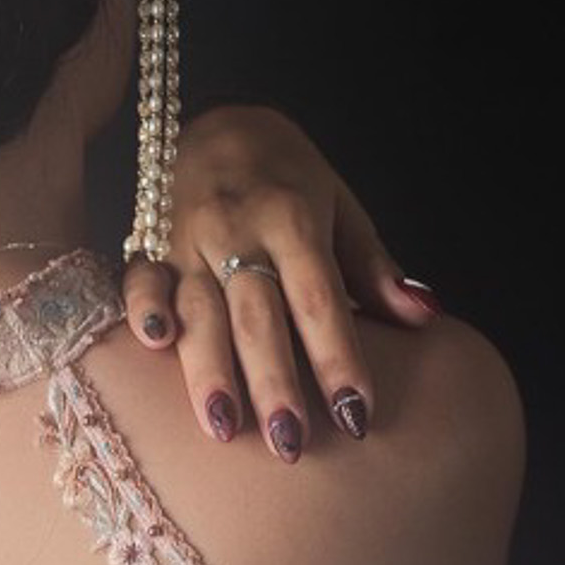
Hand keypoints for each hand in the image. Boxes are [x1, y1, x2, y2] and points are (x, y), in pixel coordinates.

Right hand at [121, 105, 443, 458]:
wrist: (216, 118)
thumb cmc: (287, 175)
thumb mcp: (339, 205)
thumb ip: (374, 266)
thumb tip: (425, 316)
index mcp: (292, 220)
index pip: (320, 302)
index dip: (338, 360)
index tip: (357, 415)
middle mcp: (237, 231)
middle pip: (258, 317)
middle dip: (274, 383)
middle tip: (291, 445)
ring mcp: (186, 239)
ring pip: (199, 311)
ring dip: (210, 372)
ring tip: (224, 430)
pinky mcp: (146, 245)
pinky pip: (139, 280)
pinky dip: (143, 310)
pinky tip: (155, 346)